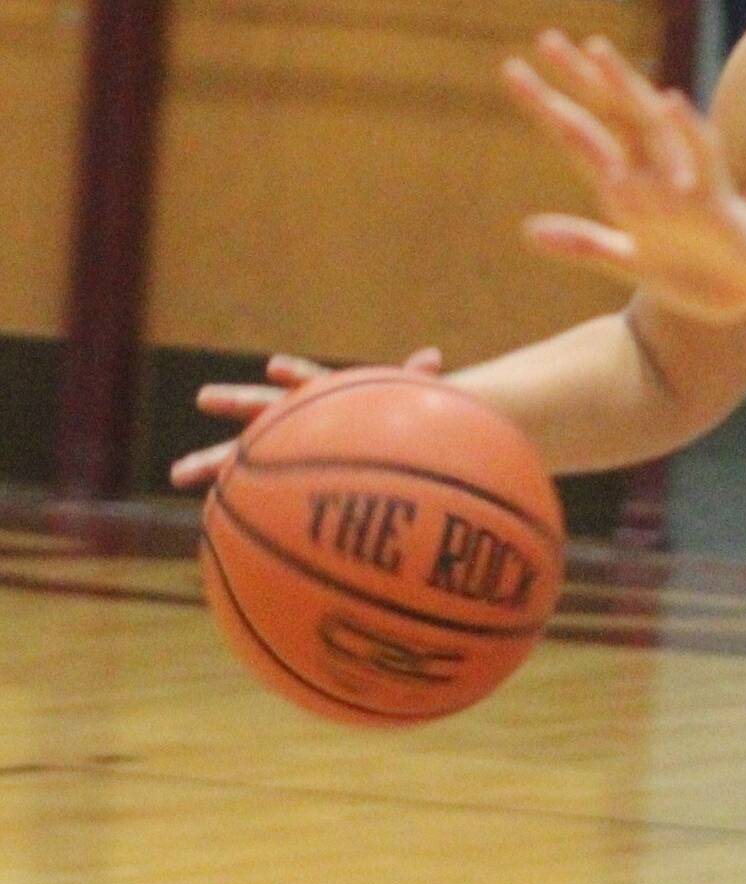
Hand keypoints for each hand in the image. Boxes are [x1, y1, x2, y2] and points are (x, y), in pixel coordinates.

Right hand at [169, 346, 441, 488]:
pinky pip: (255, 493)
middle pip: (263, 409)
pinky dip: (235, 506)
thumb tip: (432, 356)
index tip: (276, 368)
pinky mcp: (281, 478)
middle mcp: (297, 418)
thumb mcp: (404, 404)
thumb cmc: (393, 424)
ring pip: (243, 456)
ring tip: (175, 474)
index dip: (296, 373)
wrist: (382, 445)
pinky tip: (208, 527)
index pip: (309, 380)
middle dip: (236, 403)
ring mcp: (284, 446)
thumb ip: (414, 382)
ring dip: (212, 465)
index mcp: (325, 398)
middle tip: (204, 396)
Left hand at [504, 32, 745, 323]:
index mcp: (628, 187)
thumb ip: (586, 245)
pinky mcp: (717, 200)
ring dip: (623, 87)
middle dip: (580, 79)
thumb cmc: (702, 272)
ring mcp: (685, 181)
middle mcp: (653, 173)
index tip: (513, 72)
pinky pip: (703, 159)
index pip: (581, 138)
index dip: (548, 106)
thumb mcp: (634, 262)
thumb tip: (528, 229)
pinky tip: (670, 102)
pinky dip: (687, 131)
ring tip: (596, 51)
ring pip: (651, 124)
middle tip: (546, 39)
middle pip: (611, 114)